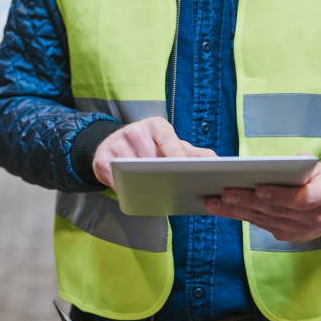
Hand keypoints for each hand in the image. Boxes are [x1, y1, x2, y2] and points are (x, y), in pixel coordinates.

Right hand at [92, 117, 216, 188]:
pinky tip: (134, 194)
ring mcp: (117, 144)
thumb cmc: (149, 147)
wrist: (112, 145)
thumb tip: (219, 163)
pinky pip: (116, 180)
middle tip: (175, 189)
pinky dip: (126, 190)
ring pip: (134, 171)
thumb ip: (195, 154)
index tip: (186, 170)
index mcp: (156, 126)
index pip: (169, 139)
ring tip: (155, 194)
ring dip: (144, 185)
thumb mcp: (171, 145)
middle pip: (151, 158)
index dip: (177, 155)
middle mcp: (135, 131)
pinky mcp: (102, 159)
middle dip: (162, 175)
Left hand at [203, 161, 320, 241]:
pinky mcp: (286, 235)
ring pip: (263, 219)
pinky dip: (240, 216)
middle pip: (276, 210)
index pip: (302, 199)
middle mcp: (314, 218)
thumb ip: (304, 164)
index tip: (259, 189)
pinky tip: (222, 208)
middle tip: (224, 193)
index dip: (280, 195)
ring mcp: (299, 230)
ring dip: (236, 211)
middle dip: (248, 201)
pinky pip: (261, 224)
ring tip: (213, 202)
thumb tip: (282, 164)